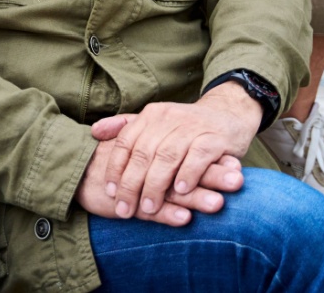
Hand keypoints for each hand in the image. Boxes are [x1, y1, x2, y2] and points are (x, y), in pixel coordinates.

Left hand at [88, 84, 259, 222]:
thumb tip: (94, 132)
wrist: (228, 114)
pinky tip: (180, 191)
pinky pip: (198, 157)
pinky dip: (188, 174)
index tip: (110, 192)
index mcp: (151, 115)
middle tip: (125, 209)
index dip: (116, 168)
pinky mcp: (214, 138)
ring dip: (156, 184)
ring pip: (167, 156)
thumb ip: (126, 127)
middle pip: (144, 153)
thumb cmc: (187, 127)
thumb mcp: (156, 122)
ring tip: (148, 207)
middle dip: (132, 184)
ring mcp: (192, 127)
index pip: (126, 142)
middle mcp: (168, 118)